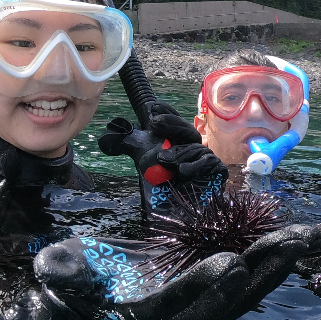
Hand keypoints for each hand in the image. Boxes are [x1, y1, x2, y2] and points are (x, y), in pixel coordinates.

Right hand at [33, 224, 309, 319]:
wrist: (98, 281)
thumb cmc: (79, 274)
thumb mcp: (63, 271)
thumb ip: (61, 272)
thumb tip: (53, 269)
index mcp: (145, 310)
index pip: (179, 302)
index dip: (204, 285)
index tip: (230, 263)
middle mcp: (180, 313)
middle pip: (227, 301)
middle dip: (259, 273)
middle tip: (287, 243)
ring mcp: (201, 301)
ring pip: (246, 291)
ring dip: (274, 265)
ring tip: (301, 237)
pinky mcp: (214, 284)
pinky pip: (249, 275)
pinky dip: (272, 258)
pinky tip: (293, 237)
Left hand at [99, 103, 226, 214]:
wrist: (179, 211)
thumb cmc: (162, 182)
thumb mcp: (142, 159)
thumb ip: (127, 146)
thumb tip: (105, 140)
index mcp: (176, 138)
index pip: (173, 119)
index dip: (165, 111)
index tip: (151, 108)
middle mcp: (191, 145)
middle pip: (186, 130)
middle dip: (171, 124)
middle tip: (154, 125)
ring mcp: (205, 157)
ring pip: (194, 147)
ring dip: (177, 152)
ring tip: (162, 159)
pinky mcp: (215, 170)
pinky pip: (208, 163)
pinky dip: (195, 166)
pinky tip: (183, 171)